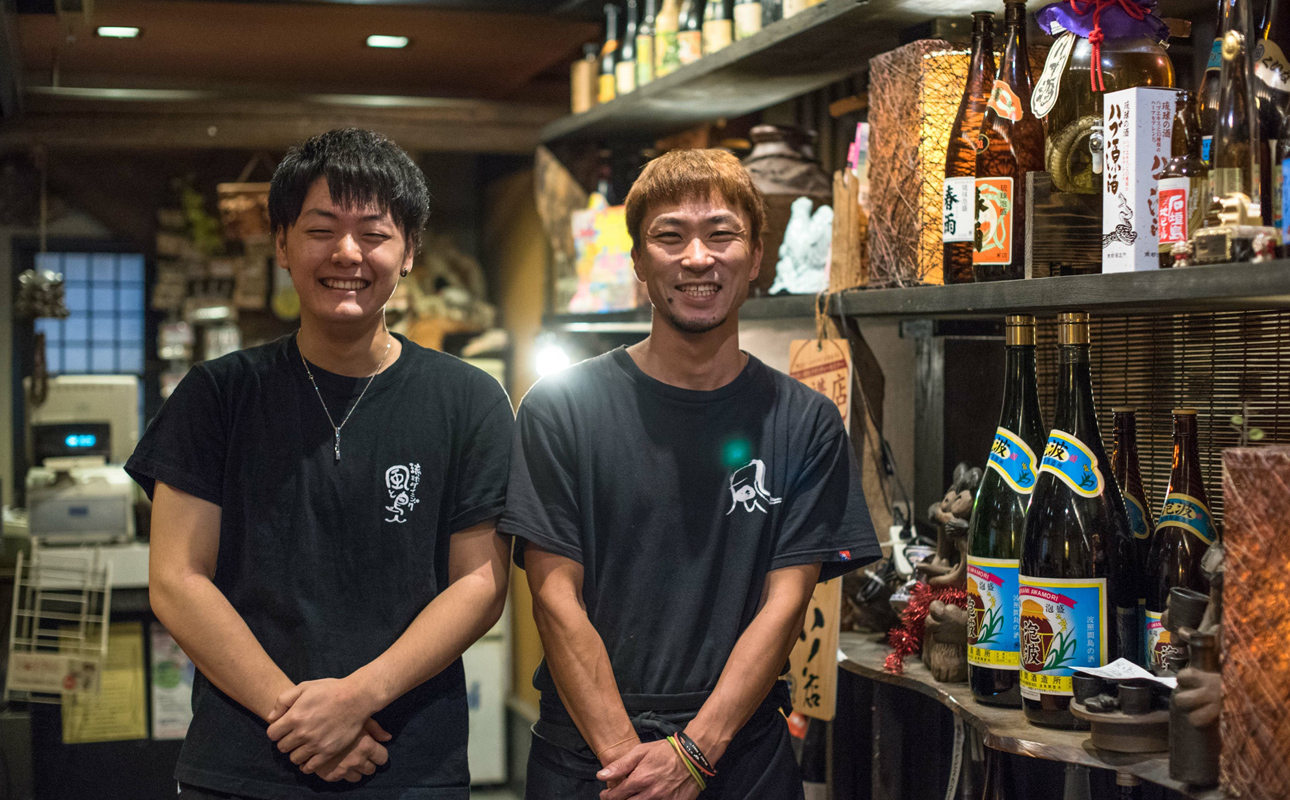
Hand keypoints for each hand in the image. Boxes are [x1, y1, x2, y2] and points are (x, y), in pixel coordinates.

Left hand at [266, 678, 384, 770]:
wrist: (356, 698)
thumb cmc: (330, 690)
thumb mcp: (304, 687)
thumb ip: (283, 700)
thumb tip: (271, 717)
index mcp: (294, 716)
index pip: (272, 734)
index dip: (276, 731)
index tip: (284, 728)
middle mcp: (303, 732)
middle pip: (282, 747)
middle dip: (286, 741)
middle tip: (295, 736)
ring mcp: (316, 744)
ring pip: (294, 758)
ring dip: (296, 752)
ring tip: (303, 745)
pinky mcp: (328, 752)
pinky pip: (310, 767)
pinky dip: (306, 765)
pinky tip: (309, 757)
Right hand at [311, 723, 390, 782]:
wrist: (310, 721)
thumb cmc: (339, 714)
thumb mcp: (358, 717)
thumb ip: (375, 728)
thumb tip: (388, 737)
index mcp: (367, 745)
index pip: (382, 758)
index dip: (379, 755)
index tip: (375, 751)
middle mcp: (356, 760)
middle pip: (370, 770)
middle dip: (367, 763)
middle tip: (361, 754)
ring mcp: (342, 768)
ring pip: (355, 778)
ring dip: (353, 770)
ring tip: (348, 759)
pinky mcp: (327, 774)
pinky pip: (338, 779)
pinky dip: (337, 772)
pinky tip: (335, 761)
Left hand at [597, 740, 701, 799]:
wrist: (693, 755)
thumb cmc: (666, 751)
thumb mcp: (640, 752)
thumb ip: (620, 765)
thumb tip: (601, 776)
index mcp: (640, 779)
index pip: (616, 796)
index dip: (607, 796)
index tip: (605, 794)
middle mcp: (651, 794)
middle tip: (617, 797)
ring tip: (632, 796)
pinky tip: (648, 797)